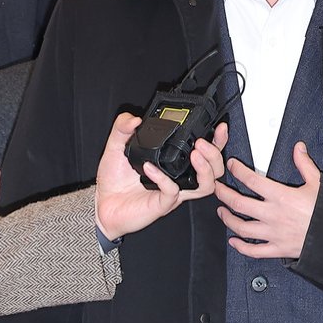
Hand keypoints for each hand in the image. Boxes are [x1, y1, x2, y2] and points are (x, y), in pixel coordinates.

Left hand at [94, 113, 227, 239]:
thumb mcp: (116, 147)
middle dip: (215, 154)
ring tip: (195, 154)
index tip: (220, 128)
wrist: (102, 205)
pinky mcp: (162, 204)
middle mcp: (178, 178)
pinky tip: (150, 168)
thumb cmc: (114, 182)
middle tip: (202, 143)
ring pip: (205, 185)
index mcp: (174, 164)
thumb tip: (134, 118)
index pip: (205, 153)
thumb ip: (123, 128)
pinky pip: (172, 190)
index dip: (218, 141)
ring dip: (205, 168)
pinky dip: (163, 177)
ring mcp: (173, 192)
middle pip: (215, 170)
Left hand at [214, 141, 319, 259]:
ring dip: (228, 219)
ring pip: (242, 227)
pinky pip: (254, 250)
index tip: (232, 166)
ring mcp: (273, 233)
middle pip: (239, 204)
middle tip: (217, 188)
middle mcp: (273, 215)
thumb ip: (304, 165)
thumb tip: (298, 149)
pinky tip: (233, 241)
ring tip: (222, 212)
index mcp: (282, 196)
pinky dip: (241, 247)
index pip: (252, 181)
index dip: (238, 171)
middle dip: (224, 194)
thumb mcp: (318, 183)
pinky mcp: (277, 249)